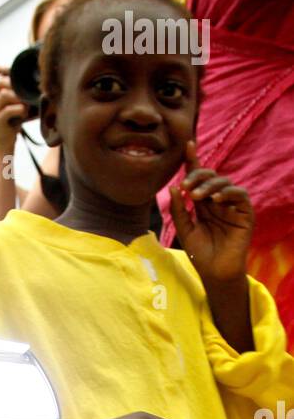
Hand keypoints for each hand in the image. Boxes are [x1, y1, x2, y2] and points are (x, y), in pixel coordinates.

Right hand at [0, 65, 26, 153]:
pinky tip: (24, 113)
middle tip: (25, 92)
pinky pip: (8, 110)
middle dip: (14, 84)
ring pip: (4, 94)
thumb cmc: (13, 120)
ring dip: (19, 97)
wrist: (6, 143)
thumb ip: (16, 88)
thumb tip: (32, 74)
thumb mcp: (13, 101)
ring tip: (25, 104)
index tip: (9, 72)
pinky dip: (20, 109)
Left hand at [169, 141, 253, 284]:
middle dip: (198, 176)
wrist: (214, 273)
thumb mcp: (184, 230)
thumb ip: (179, 210)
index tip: (187, 145)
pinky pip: (239, 195)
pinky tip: (216, 200)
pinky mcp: (244, 213)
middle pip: (210, 177)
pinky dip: (228, 193)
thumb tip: (174, 187)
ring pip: (224, 183)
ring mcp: (231, 206)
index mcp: (203, 203)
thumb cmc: (199, 253)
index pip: (198, 178)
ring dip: (210, 185)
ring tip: (197, 196)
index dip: (193, 161)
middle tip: (186, 186)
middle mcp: (218, 201)